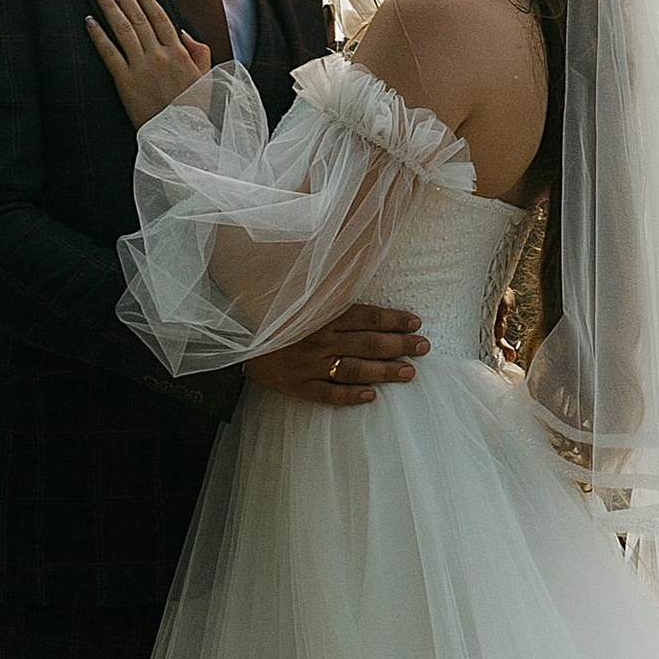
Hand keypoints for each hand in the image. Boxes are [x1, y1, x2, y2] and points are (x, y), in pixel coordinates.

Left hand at [87, 0, 212, 125]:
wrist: (182, 135)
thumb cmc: (195, 107)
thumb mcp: (207, 76)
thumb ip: (199, 51)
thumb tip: (183, 31)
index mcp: (179, 52)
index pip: (160, 17)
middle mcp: (159, 55)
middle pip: (138, 18)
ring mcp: (141, 67)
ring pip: (123, 30)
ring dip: (110, 7)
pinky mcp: (125, 82)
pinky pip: (109, 53)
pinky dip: (98, 35)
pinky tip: (89, 21)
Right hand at [248, 305, 428, 405]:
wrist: (234, 332)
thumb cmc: (272, 309)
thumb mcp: (300, 292)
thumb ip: (329, 287)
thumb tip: (359, 261)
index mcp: (322, 314)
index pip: (367, 317)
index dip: (394, 320)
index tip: (417, 323)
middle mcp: (319, 339)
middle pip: (368, 344)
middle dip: (400, 345)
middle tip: (424, 348)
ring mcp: (308, 364)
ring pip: (354, 370)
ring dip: (384, 371)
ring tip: (409, 372)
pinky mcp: (295, 385)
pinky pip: (326, 394)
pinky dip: (349, 396)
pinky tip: (370, 397)